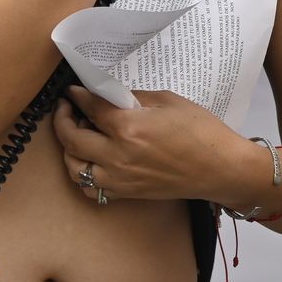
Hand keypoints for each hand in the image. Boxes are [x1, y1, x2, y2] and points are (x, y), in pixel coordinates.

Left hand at [54, 86, 248, 203]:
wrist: (219, 168)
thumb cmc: (201, 131)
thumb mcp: (168, 101)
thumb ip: (134, 98)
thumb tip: (111, 96)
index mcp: (128, 128)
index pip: (91, 108)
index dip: (78, 96)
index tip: (73, 89)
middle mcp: (117, 156)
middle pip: (72, 139)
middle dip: (62, 120)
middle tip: (65, 107)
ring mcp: (119, 179)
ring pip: (75, 167)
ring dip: (68, 148)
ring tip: (75, 133)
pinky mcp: (125, 193)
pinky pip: (90, 188)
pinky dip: (82, 174)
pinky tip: (88, 160)